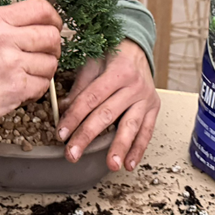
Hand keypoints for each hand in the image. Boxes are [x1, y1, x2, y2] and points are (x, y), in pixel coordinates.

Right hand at [0, 0, 62, 142]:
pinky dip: (35, 91)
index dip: (53, 20)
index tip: (53, 29)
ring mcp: (10, 62)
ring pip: (51, 63)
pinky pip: (44, 85)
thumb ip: (7, 27)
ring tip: (20, 77)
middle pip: (52, 36)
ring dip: (42, 73)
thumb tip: (43, 26)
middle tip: (39, 58)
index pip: (40, 8)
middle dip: (52, 50)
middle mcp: (2, 36)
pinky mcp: (16, 86)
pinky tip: (16, 91)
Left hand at [58, 40, 159, 170]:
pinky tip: (130, 163)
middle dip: (88, 136)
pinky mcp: (153, 108)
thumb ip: (79, 88)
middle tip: (73, 154)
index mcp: (118, 72)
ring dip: (120, 147)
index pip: (92, 98)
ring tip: (111, 165)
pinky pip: (147, 131)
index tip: (61, 134)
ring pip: (131, 126)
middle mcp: (135, 86)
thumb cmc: (112, 56)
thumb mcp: (92, 64)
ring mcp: (146, 99)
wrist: (137, 50)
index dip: (74, 117)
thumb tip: (64, 111)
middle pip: (108, 114)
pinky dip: (139, 149)